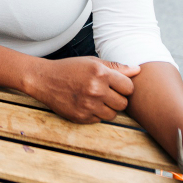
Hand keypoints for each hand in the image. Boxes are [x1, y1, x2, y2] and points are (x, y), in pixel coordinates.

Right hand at [23, 56, 140, 123]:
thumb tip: (138, 70)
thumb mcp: (91, 62)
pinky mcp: (81, 117)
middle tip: (105, 92)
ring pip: (113, 114)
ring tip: (95, 99)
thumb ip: (116, 67)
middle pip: (123, 103)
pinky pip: (99, 120)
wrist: (44, 80)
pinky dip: (95, 114)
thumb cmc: (70, 68)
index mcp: (101, 73)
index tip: (115, 85)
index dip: (124, 86)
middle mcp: (96, 90)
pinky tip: (85, 104)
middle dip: (117, 99)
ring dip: (107, 108)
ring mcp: (88, 105)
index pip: (129, 87)